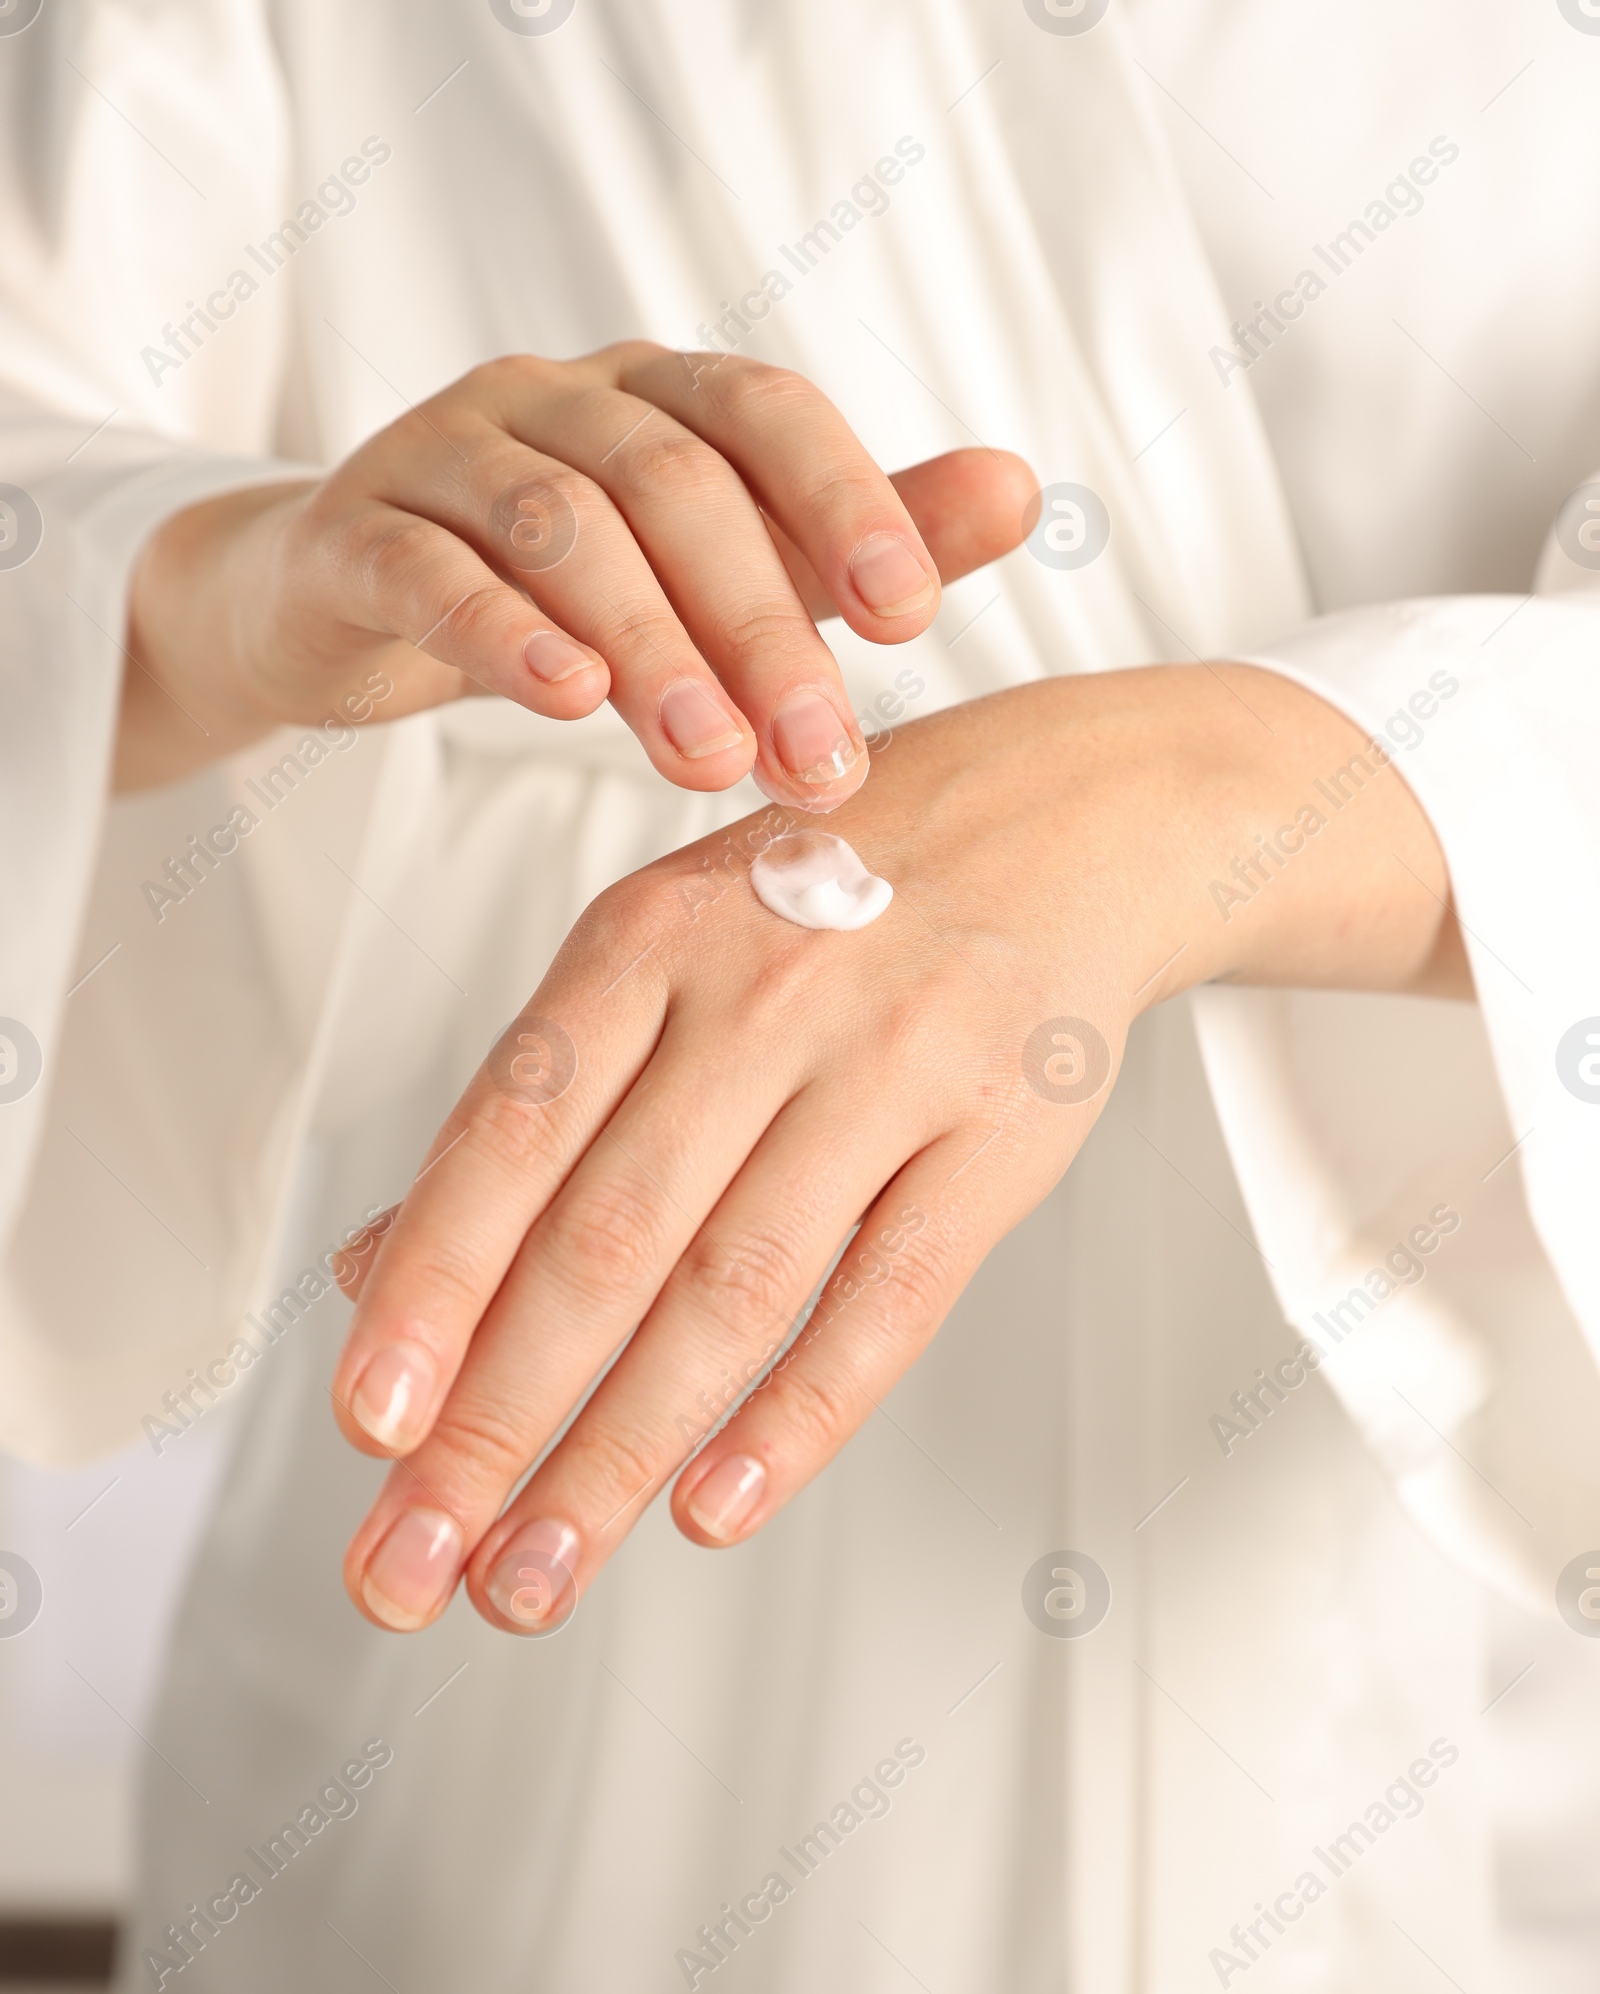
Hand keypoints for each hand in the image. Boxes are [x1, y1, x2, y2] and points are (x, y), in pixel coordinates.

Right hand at [118, 340, 1035, 797]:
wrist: (352, 595)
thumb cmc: (575, 579)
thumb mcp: (729, 557)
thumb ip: (857, 533)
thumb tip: (1024, 491)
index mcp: (660, 391)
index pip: (768, 414)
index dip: (847, 500)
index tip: (918, 616)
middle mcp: (554, 397)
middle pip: (671, 484)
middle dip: (758, 624)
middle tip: (819, 757)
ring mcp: (444, 452)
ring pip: (557, 526)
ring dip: (647, 645)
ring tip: (711, 758)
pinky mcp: (357, 533)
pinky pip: (430, 569)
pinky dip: (500, 632)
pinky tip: (564, 701)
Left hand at [329, 663, 1466, 1633]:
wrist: (1062, 823)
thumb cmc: (832, 899)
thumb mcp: (659, 951)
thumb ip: (530, 1109)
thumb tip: (379, 1271)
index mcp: (646, 941)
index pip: (507, 1138)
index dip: (430, 1290)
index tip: (367, 1424)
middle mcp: (759, 996)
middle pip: (606, 1240)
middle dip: (494, 1423)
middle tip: (412, 1562)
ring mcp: (888, 1065)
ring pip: (733, 1293)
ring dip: (618, 1456)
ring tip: (536, 1577)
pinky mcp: (998, 1138)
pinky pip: (888, 1301)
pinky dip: (796, 1417)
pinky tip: (711, 1504)